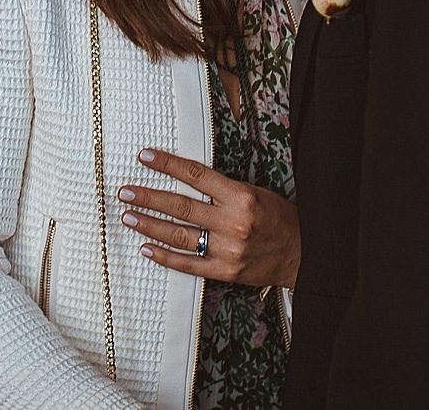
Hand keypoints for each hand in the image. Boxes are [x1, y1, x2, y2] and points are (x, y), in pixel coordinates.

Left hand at [118, 147, 299, 287]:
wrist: (302, 254)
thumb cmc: (278, 218)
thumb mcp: (255, 192)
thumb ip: (222, 189)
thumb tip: (184, 179)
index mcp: (240, 196)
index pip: (195, 175)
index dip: (167, 164)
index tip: (145, 157)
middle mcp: (232, 222)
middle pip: (180, 206)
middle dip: (148, 197)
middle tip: (126, 191)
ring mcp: (227, 250)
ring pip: (179, 236)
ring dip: (149, 225)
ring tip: (128, 216)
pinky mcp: (224, 271)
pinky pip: (188, 264)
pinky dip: (164, 256)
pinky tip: (146, 248)